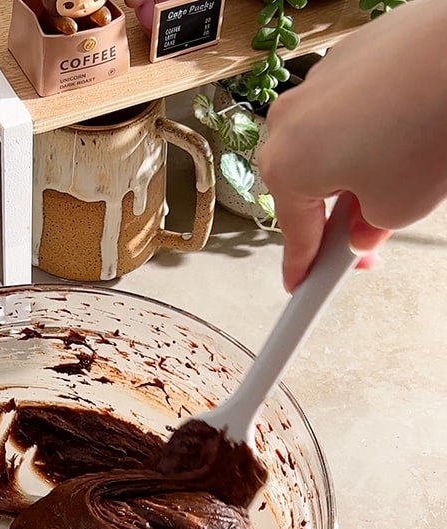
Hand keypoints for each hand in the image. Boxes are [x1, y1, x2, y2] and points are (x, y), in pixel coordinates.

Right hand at [254, 0, 446, 289]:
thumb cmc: (427, 125)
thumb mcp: (400, 208)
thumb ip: (370, 229)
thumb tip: (364, 226)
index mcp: (285, 168)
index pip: (295, 236)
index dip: (304, 268)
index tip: (303, 288)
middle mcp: (286, 124)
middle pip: (308, 183)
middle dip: (341, 208)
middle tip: (381, 224)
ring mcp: (314, 85)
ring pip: (330, 141)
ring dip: (362, 161)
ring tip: (410, 159)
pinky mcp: (347, 55)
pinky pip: (352, 105)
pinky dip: (377, 121)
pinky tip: (412, 122)